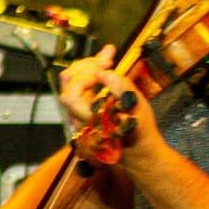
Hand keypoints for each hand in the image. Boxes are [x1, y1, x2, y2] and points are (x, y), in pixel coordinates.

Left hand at [59, 46, 156, 165]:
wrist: (139, 150)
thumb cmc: (139, 133)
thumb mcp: (137, 110)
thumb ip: (121, 89)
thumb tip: (105, 73)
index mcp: (89, 120)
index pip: (71, 94)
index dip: (85, 77)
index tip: (105, 69)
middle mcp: (79, 118)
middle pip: (68, 85)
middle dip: (86, 67)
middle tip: (107, 59)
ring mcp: (79, 113)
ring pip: (72, 84)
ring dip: (88, 68)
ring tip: (106, 58)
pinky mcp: (85, 109)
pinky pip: (81, 88)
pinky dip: (91, 74)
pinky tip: (104, 67)